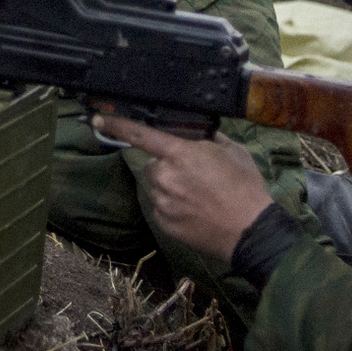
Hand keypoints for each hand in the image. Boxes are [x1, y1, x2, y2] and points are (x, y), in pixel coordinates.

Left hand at [95, 114, 274, 261]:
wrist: (253, 232)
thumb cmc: (246, 188)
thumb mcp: (232, 151)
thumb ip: (208, 138)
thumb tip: (198, 133)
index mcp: (180, 154)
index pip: (141, 135)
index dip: (117, 125)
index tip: (99, 119)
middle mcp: (165, 177)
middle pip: (153, 164)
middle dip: (167, 166)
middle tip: (194, 175)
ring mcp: (163, 202)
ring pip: (157, 186)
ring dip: (170, 187)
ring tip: (198, 196)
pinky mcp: (165, 224)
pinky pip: (161, 207)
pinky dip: (172, 207)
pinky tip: (195, 211)